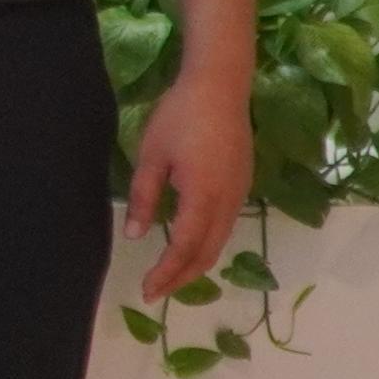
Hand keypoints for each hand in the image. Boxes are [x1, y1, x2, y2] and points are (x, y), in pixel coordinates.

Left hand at [123, 75, 254, 302]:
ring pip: (220, 242)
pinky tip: (190, 245)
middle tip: (155, 291)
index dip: (165, 274)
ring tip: (170, 276)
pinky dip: (208, 244)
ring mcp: (239, 194)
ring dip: (196, 263)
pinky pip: (226, 226)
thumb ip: (143, 198)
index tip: (147, 291)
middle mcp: (228, 202)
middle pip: (206, 253)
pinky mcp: (242, 184)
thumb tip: (135, 235)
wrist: (220, 86)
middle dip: (181, 277)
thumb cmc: (179, 117)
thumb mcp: (151, 157)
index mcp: (203, 197)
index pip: (183, 248)